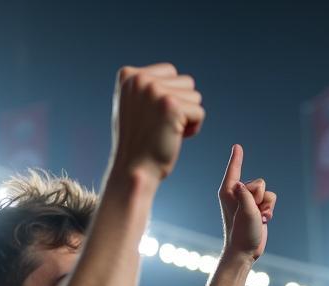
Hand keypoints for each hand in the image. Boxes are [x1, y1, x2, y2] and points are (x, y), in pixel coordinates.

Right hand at [110, 63, 204, 181]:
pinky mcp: (171, 105)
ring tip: (168, 132)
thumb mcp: (135, 106)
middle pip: (185, 82)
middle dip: (182, 106)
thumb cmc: (138, 144)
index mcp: (129, 75)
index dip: (171, 97)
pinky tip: (176, 138)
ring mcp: (155, 90)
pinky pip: (199, 112)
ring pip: (195, 96)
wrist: (134, 170)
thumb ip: (148, 87)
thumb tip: (172, 74)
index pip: (170, 72)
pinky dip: (194, 128)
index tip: (154, 117)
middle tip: (162, 127)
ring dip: (188, 117)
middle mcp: (140, 78)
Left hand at [219, 144, 276, 260]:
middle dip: (260, 197)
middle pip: (259, 183)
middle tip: (253, 213)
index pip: (234, 170)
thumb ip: (246, 195)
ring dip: (267, 206)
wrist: (245, 251)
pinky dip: (270, 210)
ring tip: (258, 218)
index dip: (237, 158)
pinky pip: (271, 199)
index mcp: (229, 192)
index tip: (237, 146)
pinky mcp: (257, 208)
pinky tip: (263, 221)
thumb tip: (241, 184)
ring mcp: (248, 201)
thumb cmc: (241, 233)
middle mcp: (238, 194)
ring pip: (267, 192)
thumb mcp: (245, 212)